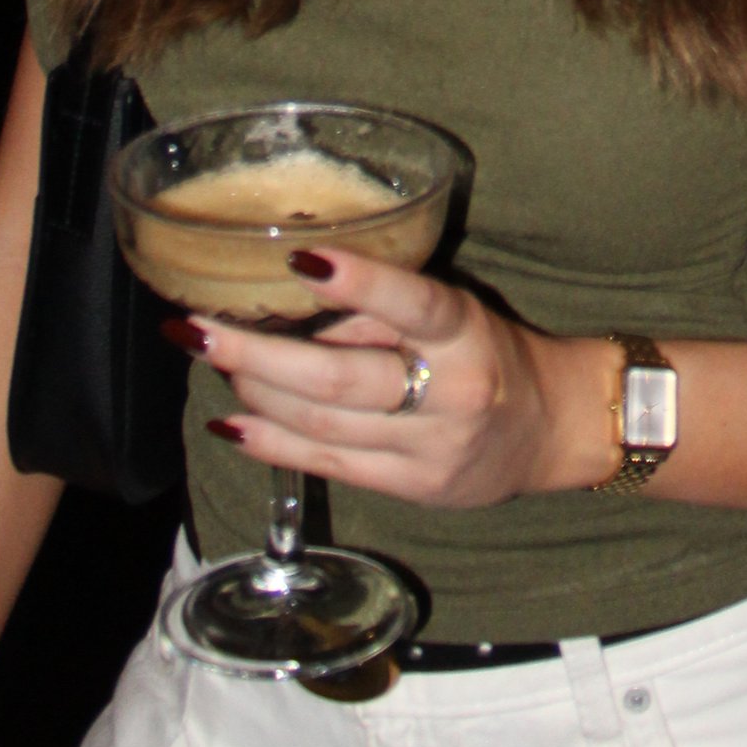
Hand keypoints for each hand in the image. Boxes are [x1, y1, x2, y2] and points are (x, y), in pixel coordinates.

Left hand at [183, 252, 619, 508]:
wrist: (549, 430)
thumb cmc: (489, 352)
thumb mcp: (454, 314)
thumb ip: (384, 312)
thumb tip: (293, 302)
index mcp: (465, 332)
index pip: (412, 303)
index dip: (357, 284)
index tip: (301, 259)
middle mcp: (448, 392)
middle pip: (342, 378)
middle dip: (259, 354)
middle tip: (197, 328)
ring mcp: (426, 448)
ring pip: (323, 424)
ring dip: (254, 392)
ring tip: (208, 359)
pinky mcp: (408, 487)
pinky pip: (327, 464)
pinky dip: (271, 442)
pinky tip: (230, 422)